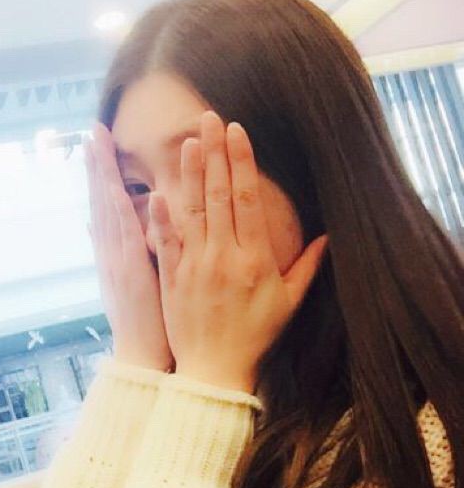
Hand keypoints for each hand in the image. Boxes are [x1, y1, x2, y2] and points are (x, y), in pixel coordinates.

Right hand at [84, 122, 173, 371]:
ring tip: (95, 142)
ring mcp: (116, 261)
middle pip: (100, 200)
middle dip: (96, 165)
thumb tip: (101, 227)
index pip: (105, 207)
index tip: (98, 146)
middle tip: (92, 130)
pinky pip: (123, 235)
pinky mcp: (128, 272)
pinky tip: (110, 185)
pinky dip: (115, 210)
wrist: (140, 356)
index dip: (100, 175)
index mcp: (113, 254)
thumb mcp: (127, 283)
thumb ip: (116, 253)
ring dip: (100, 176)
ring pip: (106, 210)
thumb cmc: (144, 321)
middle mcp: (109, 252)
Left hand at [149, 110, 328, 393]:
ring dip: (190, 174)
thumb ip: (307, 268)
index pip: (249, 200)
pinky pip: (166, 242)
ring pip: (192, 212)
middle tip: (210, 117)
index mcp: (254, 259)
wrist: (215, 370)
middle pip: (219, 196)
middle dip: (216, 153)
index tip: (238, 131)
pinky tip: (158, 190)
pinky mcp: (172, 278)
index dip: (243, 162)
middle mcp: (224, 256)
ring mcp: (195, 266)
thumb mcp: (288, 303)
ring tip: (188, 140)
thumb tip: (329, 236)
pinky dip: (161, 217)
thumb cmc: (255, 336)